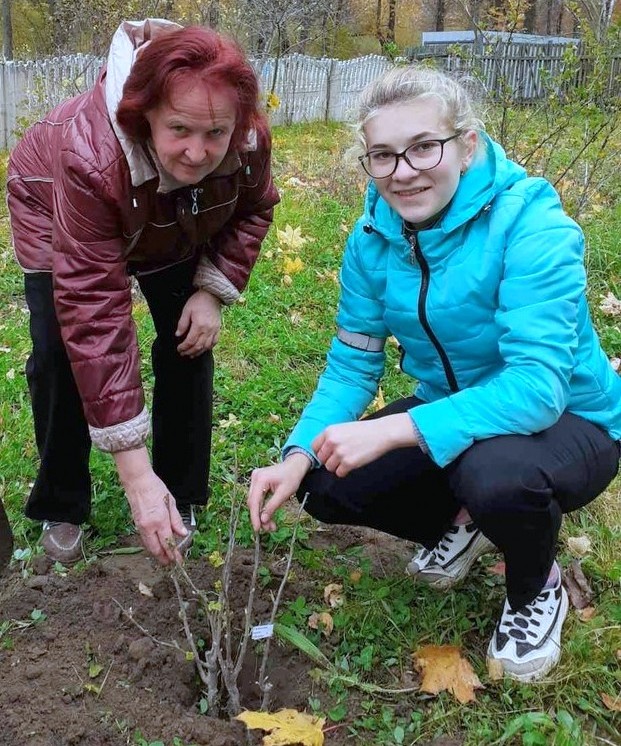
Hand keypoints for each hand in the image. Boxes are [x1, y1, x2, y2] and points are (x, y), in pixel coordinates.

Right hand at [114, 449, 186, 564]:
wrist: (138, 483)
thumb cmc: (156, 489)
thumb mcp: (171, 503)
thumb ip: (176, 520)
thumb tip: (183, 533)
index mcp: (160, 520)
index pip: (168, 543)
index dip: (174, 554)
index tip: (179, 561)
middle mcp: (149, 526)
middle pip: (156, 549)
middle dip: (164, 559)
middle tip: (171, 563)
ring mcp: (141, 526)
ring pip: (149, 546)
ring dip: (157, 553)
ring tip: (165, 557)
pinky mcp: (136, 524)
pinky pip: (144, 539)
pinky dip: (151, 545)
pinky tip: (157, 546)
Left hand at [176, 289, 221, 356]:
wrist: (212, 295)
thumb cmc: (198, 301)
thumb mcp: (186, 310)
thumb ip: (182, 324)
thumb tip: (178, 334)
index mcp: (199, 325)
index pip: (190, 341)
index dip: (183, 347)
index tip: (179, 349)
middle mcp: (208, 330)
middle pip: (198, 346)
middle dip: (189, 351)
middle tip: (183, 353)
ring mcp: (214, 330)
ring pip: (206, 346)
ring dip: (199, 352)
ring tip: (192, 354)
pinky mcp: (218, 329)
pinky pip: (214, 342)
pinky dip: (209, 347)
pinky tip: (203, 349)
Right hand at [247, 453, 311, 531]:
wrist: (295, 465)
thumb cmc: (292, 477)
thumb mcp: (284, 493)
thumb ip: (272, 506)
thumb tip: (263, 520)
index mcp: (260, 478)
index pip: (254, 501)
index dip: (255, 517)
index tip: (258, 529)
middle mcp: (255, 477)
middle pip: (252, 502)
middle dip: (259, 517)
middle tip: (268, 529)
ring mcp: (255, 478)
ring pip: (254, 501)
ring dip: (261, 514)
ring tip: (270, 525)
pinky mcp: (257, 481)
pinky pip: (257, 497)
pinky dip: (262, 507)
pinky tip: (268, 515)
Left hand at [312, 413, 417, 476]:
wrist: (381, 433)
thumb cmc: (363, 431)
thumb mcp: (342, 428)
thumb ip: (330, 438)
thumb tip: (321, 451)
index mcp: (329, 431)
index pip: (314, 447)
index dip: (321, 452)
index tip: (328, 454)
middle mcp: (331, 442)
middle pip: (321, 459)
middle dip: (329, 460)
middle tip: (340, 457)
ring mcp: (340, 453)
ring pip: (329, 467)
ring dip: (337, 466)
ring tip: (348, 459)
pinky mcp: (349, 463)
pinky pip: (339, 473)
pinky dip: (345, 471)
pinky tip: (353, 463)